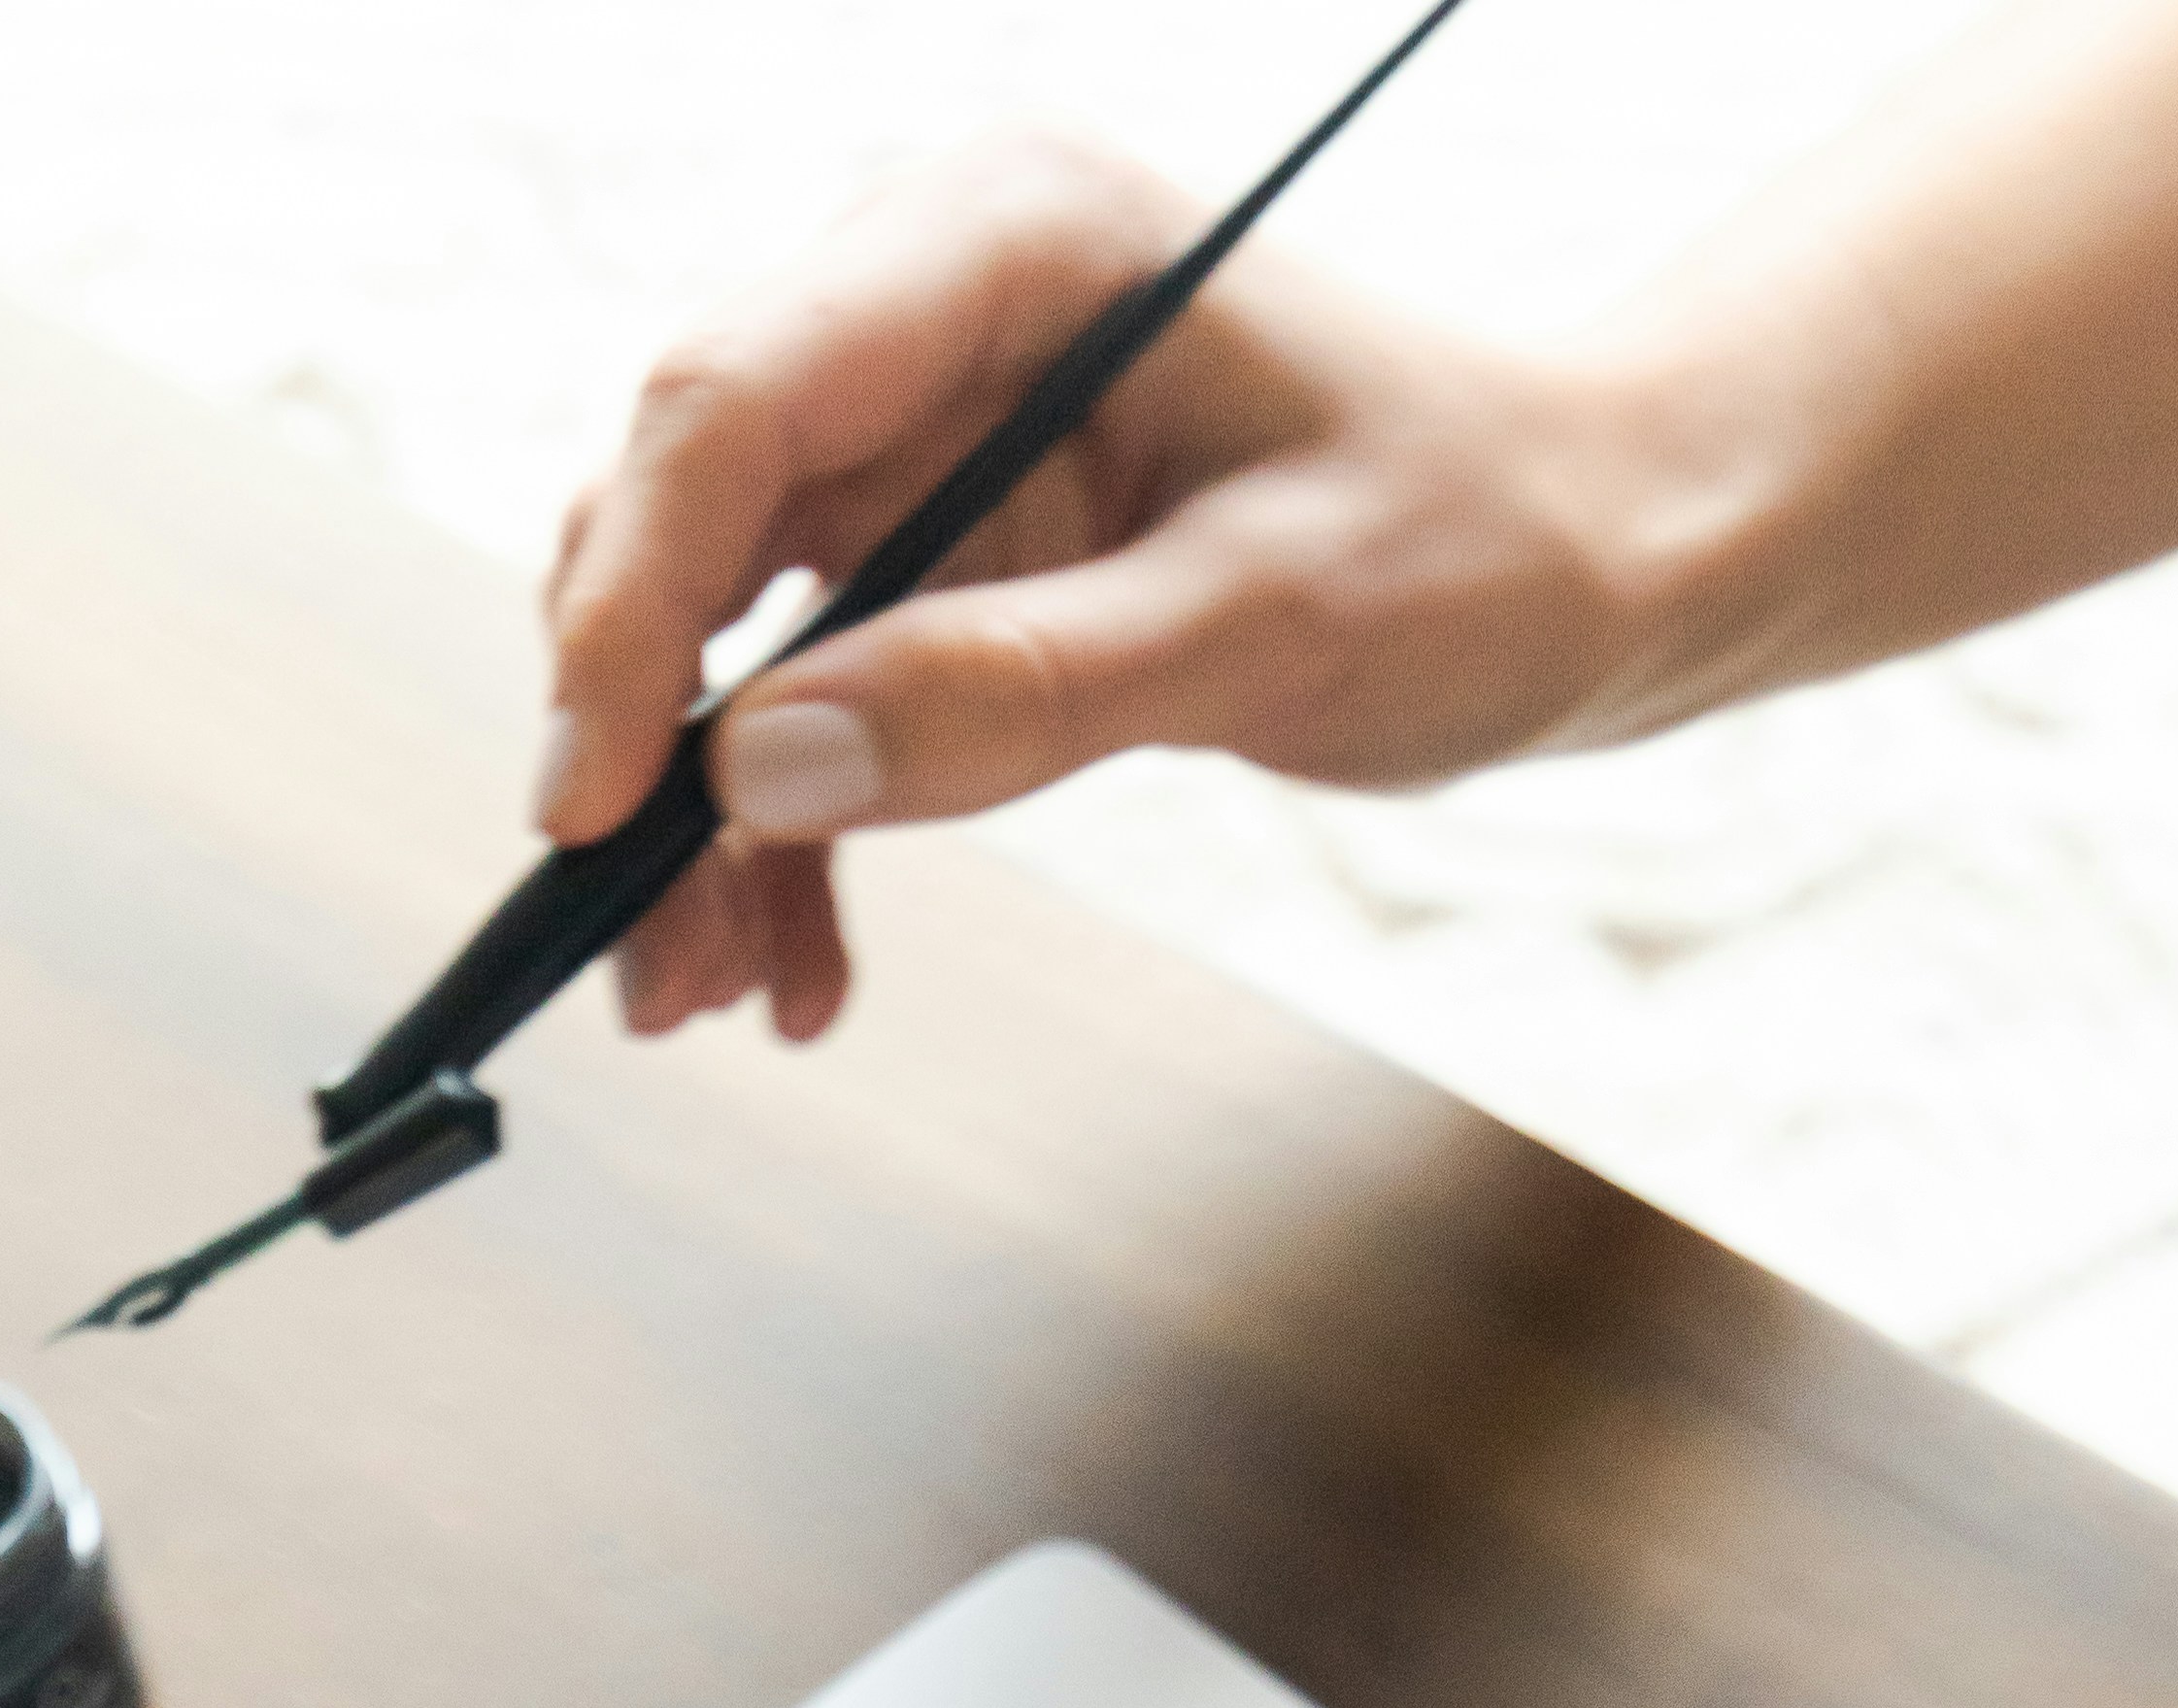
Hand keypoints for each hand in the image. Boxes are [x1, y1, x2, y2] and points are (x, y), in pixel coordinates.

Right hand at [533, 134, 1671, 1043]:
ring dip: (702, 824)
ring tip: (703, 1000)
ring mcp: (931, 434)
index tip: (594, 800)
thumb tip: (764, 768)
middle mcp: (934, 307)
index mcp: (1005, 237)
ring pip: (726, 625)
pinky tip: (802, 972)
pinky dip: (793, 839)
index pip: (734, 401)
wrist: (1583, 553)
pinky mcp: (952, 553)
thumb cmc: (1479, 538)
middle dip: (642, 736)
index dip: (633, 604)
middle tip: (635, 949)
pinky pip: (814, 698)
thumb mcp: (1271, 623)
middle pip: (689, 509)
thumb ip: (1020, 690)